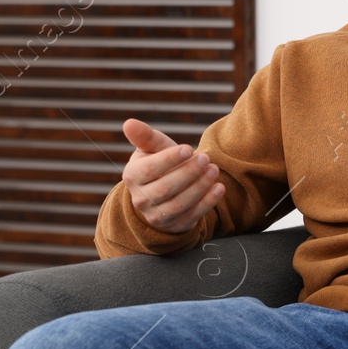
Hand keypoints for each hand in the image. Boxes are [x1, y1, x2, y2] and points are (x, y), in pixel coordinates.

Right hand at [121, 118, 223, 233]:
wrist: (166, 190)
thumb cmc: (159, 162)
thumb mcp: (152, 148)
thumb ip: (144, 136)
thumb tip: (128, 123)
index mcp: (132, 177)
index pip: (149, 170)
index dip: (169, 159)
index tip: (188, 148)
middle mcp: (141, 200)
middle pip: (165, 188)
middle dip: (188, 173)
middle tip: (205, 158)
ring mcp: (157, 216)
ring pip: (179, 204)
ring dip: (199, 187)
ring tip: (214, 169)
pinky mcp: (176, 226)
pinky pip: (193, 216)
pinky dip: (208, 202)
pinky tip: (219, 187)